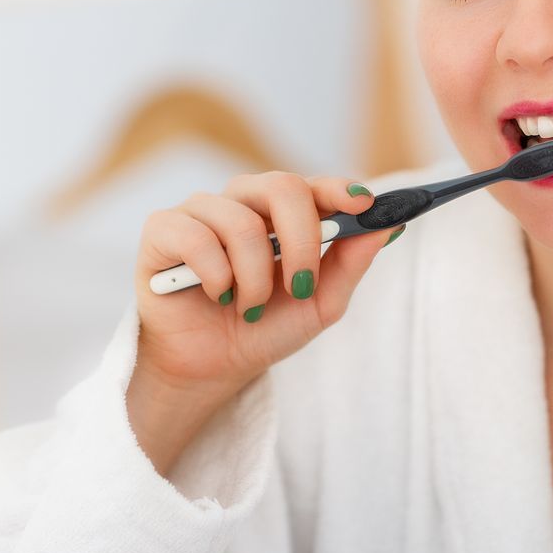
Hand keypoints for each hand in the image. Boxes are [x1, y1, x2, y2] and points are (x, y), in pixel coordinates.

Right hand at [126, 171, 397, 473]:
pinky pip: (196, 236)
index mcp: (280, 213)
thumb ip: (351, 263)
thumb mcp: (319, 304)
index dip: (338, 189)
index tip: (363, 206)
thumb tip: (390, 225)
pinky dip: (215, 275)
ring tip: (249, 307)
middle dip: (301, 240)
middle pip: (281, 186)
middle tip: (299, 286)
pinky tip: (216, 295)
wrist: (210, 367)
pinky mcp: (163, 230)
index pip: (311, 184)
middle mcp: (241, 202)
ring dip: (255, 278)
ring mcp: (200, 212)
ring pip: (241, 222)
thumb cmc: (264, 328)